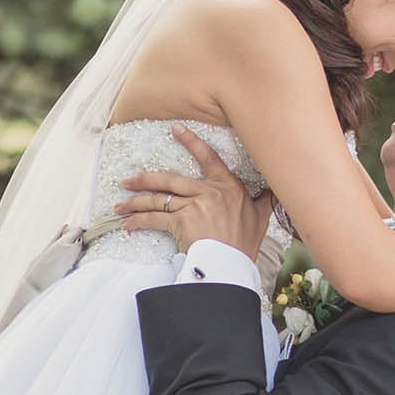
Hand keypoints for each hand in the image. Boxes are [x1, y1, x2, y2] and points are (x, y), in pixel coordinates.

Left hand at [116, 127, 273, 260]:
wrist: (232, 265)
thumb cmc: (246, 245)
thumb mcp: (260, 218)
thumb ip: (263, 200)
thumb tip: (274, 190)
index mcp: (229, 187)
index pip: (208, 158)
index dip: (191, 141)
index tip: (176, 129)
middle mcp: (210, 191)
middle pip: (171, 178)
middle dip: (145, 179)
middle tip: (128, 180)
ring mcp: (195, 205)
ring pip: (158, 199)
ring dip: (135, 202)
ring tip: (120, 203)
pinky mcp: (182, 221)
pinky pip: (154, 218)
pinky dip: (138, 221)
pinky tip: (128, 224)